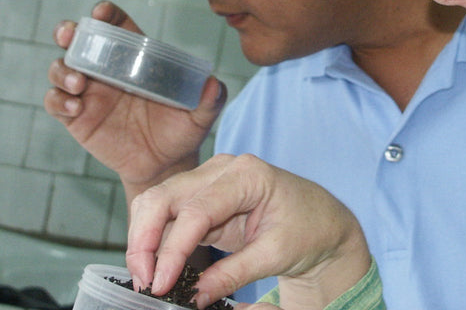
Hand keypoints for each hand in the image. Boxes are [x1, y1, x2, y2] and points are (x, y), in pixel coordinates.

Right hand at [44, 1, 226, 200]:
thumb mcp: (199, 115)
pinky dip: (59, 100)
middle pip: (78, 40)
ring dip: (63, 70)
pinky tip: (75, 107)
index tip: (101, 13)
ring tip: (78, 83)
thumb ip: (209, 99)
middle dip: (69, 31)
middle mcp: (107, 69)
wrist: (165, 165)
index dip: (106, 14)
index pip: (116, 25)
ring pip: (61, 69)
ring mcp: (89, 93)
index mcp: (135, 57)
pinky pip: (56, 103)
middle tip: (69, 35)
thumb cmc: (181, 130)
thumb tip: (213, 84)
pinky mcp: (77, 118)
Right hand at [127, 154, 371, 309]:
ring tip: (146, 279)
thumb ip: (233, 274)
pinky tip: (155, 267)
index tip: (161, 284)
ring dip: (145, 240)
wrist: (321, 220)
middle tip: (144, 283)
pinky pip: (168, 213)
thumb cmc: (307, 229)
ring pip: (158, 202)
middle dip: (145, 240)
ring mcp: (209, 179)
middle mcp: (222, 169)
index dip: (172, 249)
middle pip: (165, 196)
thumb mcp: (275, 255)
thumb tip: (193, 295)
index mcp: (247, 175)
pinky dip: (156, 239)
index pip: (196, 210)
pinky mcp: (203, 197)